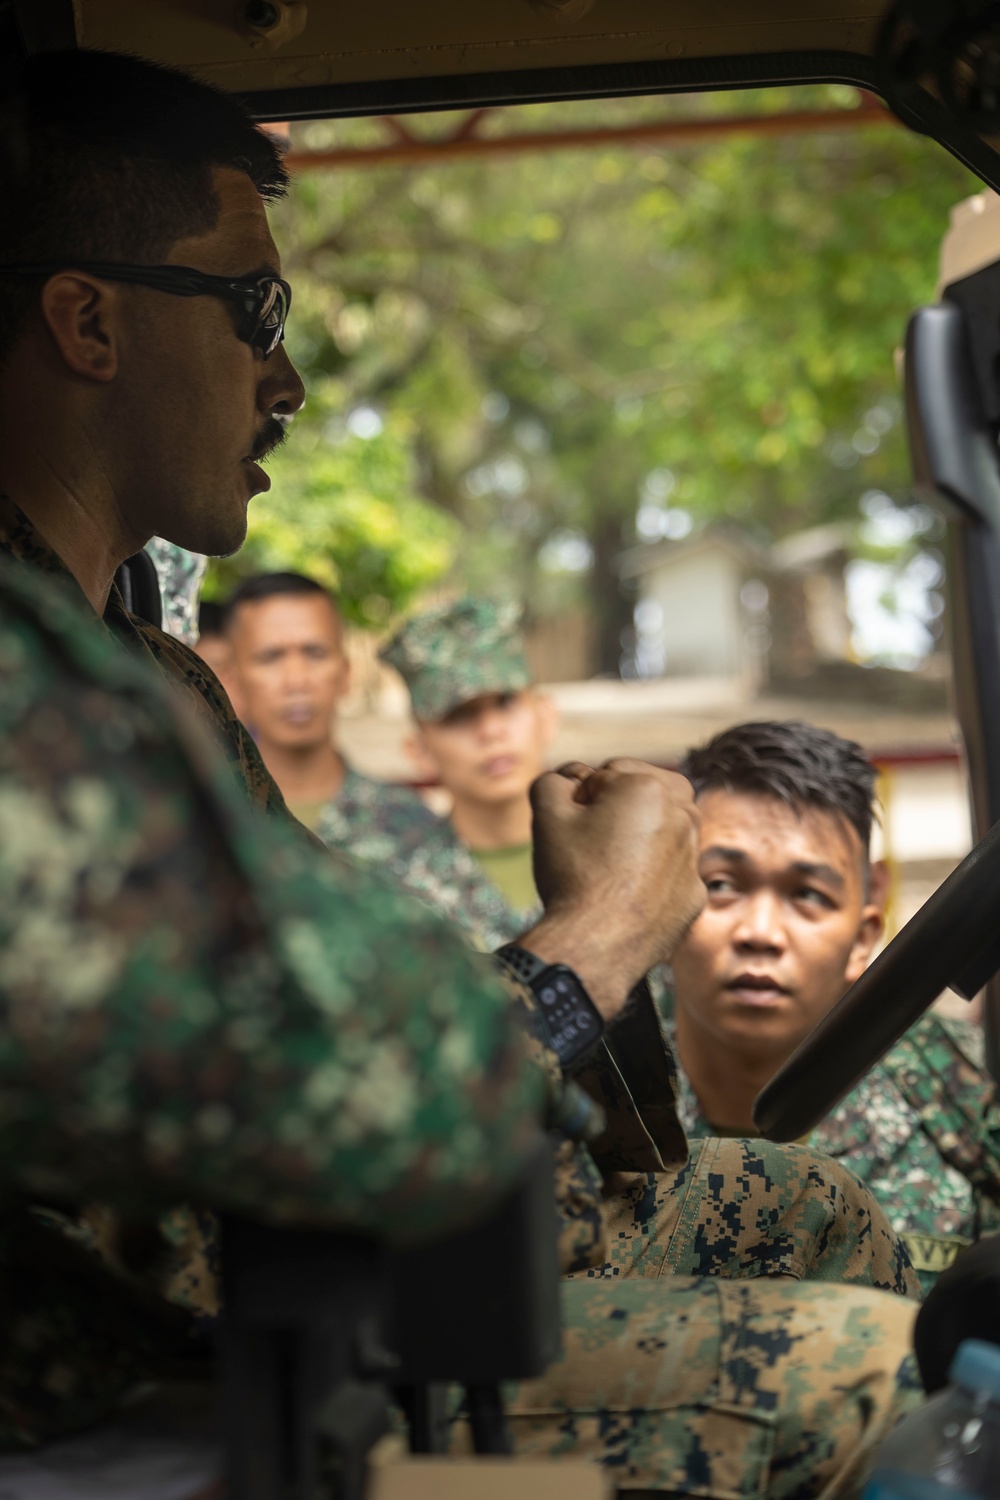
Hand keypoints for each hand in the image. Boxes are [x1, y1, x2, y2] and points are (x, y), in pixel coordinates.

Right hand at [519, 758, 703, 1021]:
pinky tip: (624, 892)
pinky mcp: (693, 894)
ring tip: (606, 864)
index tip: (572, 825)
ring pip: (660, 830)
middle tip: (591, 837)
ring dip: (636, 836)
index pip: (604, 775)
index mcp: (650, 787)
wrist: (596, 945)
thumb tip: (571, 781)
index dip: (580, 798)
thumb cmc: (573, 874)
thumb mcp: (547, 813)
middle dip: (617, 806)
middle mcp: (683, 816)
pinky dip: (649, 875)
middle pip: (642, 794)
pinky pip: (668, 871)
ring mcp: (692, 857)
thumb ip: (554, 780)